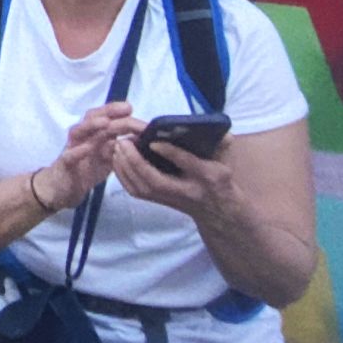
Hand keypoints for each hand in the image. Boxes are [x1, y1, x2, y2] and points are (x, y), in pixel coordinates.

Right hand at [38, 102, 142, 209]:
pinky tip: (87, 148)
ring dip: (91, 126)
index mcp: (92, 134)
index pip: (102, 117)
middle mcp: (81, 137)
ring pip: (78, 132)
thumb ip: (119, 147)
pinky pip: (69, 156)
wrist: (63, 188)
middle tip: (125, 109)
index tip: (130, 107)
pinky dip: (78, 151)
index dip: (115, 111)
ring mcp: (71, 149)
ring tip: (106, 122)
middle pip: (91, 119)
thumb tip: (138, 138)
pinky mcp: (65, 164)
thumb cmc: (86, 169)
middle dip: (108, 112)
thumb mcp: (106, 158)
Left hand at [112, 133, 238, 221]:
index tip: (153, 141)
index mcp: (208, 178)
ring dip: (126, 167)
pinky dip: (122, 175)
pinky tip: (116, 158)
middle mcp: (187, 191)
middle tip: (123, 141)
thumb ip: (223, 145)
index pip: (189, 164)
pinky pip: (135, 191)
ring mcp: (171, 199)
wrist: (217, 211)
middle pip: (157, 181)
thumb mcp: (225, 161)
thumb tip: (221, 131)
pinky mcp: (158, 202)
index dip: (171, 153)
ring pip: (142, 188)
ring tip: (117, 146)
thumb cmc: (220, 181)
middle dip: (136, 162)